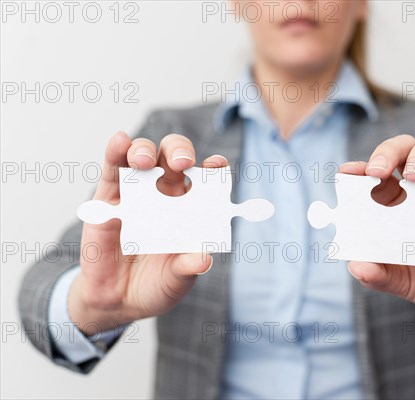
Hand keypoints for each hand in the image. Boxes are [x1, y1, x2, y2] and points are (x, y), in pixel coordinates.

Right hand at [69, 132, 227, 335]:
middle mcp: (167, 194)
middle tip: (183, 163)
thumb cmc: (157, 285)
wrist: (118, 302)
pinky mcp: (109, 199)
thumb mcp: (176, 280)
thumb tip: (203, 259)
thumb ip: (187, 268)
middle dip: (180, 152)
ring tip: (144, 161)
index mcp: (192, 208)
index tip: (217, 166)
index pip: (206, 179)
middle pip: (175, 158)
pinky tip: (120, 141)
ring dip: (145, 151)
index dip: (214, 168)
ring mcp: (138, 193)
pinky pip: (113, 170)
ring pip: (144, 157)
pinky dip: (116, 152)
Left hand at [340, 135, 414, 332]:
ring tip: (411, 175)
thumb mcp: (406, 282)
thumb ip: (381, 276)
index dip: (359, 171)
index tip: (346, 172)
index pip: (375, 179)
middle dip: (385, 155)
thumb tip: (355, 266)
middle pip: (400, 155)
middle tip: (375, 172)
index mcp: (398, 206)